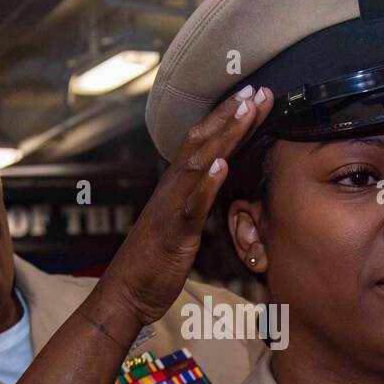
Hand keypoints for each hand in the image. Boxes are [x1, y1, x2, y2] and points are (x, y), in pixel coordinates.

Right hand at [97, 84, 275, 326]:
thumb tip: (211, 182)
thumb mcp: (180, 224)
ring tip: (246, 111)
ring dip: (224, 136)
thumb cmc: (153, 263)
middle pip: (203, 142)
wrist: (126, 294)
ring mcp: (172, 209)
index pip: (203, 143)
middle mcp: (172, 189)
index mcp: (176, 187)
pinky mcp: (174, 233)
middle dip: (231, 114)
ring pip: (199, 164)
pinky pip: (190, 206)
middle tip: (257, 90)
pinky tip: (221, 165)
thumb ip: (194, 200)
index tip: (251, 96)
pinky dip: (205, 184)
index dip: (227, 118)